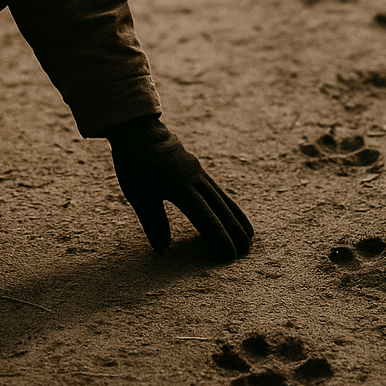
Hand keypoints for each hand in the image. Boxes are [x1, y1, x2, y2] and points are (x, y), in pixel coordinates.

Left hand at [106, 116, 252, 260]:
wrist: (139, 131)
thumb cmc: (136, 165)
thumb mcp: (139, 195)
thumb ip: (153, 221)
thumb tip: (163, 248)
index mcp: (180, 187)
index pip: (205, 217)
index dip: (219, 237)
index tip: (230, 254)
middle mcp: (194, 179)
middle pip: (220, 208)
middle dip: (234, 230)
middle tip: (246, 250)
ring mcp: (197, 172)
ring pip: (222, 198)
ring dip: (236, 217)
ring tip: (250, 235)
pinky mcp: (196, 168)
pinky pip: (216, 189)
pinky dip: (227, 203)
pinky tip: (232, 212)